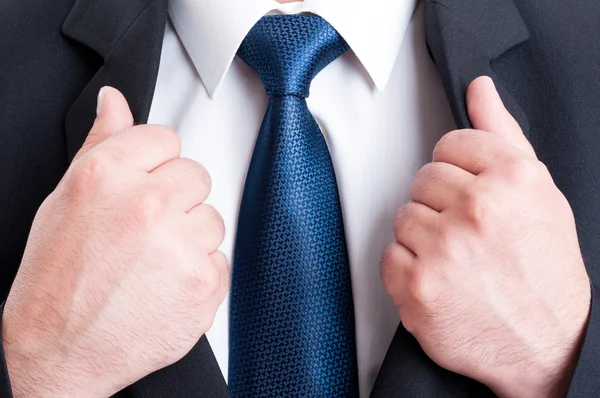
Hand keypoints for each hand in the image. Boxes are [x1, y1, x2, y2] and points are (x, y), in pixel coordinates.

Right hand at [2, 87, 228, 396]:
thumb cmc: (57, 281)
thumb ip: (101, 145)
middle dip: (176, 198)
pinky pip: (221, 257)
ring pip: (212, 217)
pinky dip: (200, 270)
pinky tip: (166, 284)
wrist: (61, 351)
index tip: (146, 182)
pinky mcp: (205, 282)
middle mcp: (147, 205)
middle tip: (146, 229)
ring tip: (153, 261)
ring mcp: (180, 245)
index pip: (165, 137)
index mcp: (108, 177)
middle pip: (195, 174)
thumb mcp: (66, 201)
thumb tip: (115, 101)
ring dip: (190, 236)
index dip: (155, 163)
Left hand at [381, 77, 590, 396]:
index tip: (471, 192)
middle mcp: (477, 208)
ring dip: (424, 236)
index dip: (460, 170)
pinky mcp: (416, 286)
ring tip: (458, 260)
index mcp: (512, 179)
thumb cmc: (544, 273)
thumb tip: (479, 90)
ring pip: (403, 215)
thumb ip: (503, 137)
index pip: (451, 143)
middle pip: (423, 177)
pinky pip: (389, 254)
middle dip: (441, 202)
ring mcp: (443, 249)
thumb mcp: (538, 196)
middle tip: (468, 233)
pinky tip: (441, 280)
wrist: (548, 345)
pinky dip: (408, 268)